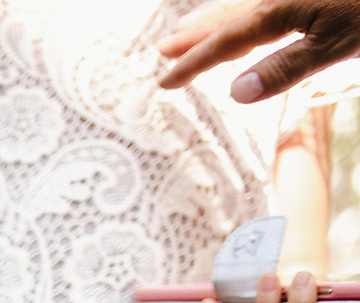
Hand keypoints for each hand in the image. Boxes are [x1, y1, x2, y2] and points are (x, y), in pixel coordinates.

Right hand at [158, 0, 359, 100]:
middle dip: (197, 35)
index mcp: (279, 11)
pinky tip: (254, 13)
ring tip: (194, 27)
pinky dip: (248, 8)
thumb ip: (287, 68)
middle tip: (164, 49)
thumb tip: (236, 93)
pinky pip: (266, 0)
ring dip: (218, 18)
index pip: (226, 43)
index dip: (193, 64)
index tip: (163, 82)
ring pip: (246, 4)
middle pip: (229, 17)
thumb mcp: (338, 46)